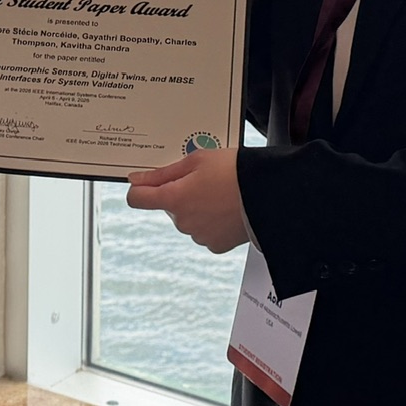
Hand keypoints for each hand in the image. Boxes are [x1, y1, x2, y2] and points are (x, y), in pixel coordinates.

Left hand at [125, 148, 248, 252]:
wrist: (270, 194)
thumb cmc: (235, 172)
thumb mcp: (196, 161)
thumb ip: (162, 174)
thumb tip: (136, 180)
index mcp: (174, 199)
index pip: (137, 199)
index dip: (141, 188)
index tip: (148, 182)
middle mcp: (182, 222)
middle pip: (168, 206)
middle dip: (180, 193)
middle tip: (204, 179)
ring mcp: (199, 236)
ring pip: (187, 218)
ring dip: (196, 207)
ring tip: (220, 193)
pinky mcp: (216, 245)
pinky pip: (204, 231)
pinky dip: (211, 221)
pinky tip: (226, 208)